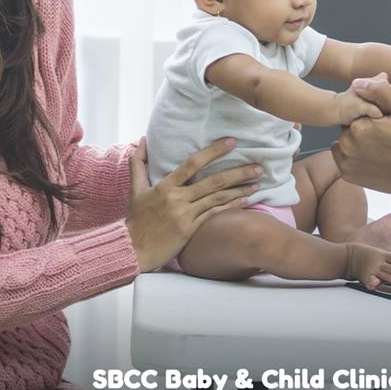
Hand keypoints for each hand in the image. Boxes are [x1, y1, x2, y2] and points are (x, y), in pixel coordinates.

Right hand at [126, 137, 262, 271]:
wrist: (132, 249)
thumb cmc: (135, 219)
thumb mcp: (135, 189)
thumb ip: (138, 162)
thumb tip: (143, 140)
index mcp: (166, 186)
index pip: (193, 163)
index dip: (214, 151)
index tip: (232, 142)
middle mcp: (178, 199)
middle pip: (214, 182)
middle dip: (238, 173)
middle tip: (258, 166)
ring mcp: (186, 215)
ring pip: (218, 199)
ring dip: (240, 189)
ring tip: (257, 182)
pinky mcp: (190, 230)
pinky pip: (215, 215)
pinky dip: (231, 206)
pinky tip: (246, 200)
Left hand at [332, 73, 390, 195]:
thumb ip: (380, 91)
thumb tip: (357, 82)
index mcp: (358, 127)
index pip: (355, 108)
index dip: (371, 111)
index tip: (385, 120)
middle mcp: (347, 146)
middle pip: (349, 123)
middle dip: (363, 124)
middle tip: (385, 133)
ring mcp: (345, 162)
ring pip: (346, 138)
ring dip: (358, 138)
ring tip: (380, 144)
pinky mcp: (347, 174)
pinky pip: (344, 156)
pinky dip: (354, 153)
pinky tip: (373, 154)